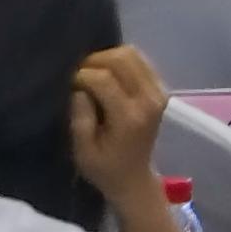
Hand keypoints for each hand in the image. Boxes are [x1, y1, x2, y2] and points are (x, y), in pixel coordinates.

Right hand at [71, 48, 171, 197]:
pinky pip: (141, 61)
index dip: (82, 75)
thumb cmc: (104, 168)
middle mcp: (149, 99)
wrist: (134, 177)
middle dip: (95, 61)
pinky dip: (122, 61)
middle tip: (79, 75)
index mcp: (129, 117)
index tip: (69, 84)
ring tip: (91, 73)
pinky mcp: (161, 89)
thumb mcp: (83, 151)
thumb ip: (81, 118)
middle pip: (122, 59)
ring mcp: (159, 92)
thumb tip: (78, 88)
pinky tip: (107, 74)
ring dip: (108, 58)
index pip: (105, 79)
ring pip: (133, 54)